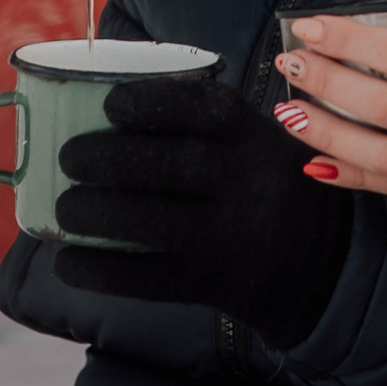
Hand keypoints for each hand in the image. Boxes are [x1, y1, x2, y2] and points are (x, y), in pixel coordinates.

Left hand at [52, 76, 355, 350]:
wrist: (321, 262)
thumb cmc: (264, 183)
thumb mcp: (255, 141)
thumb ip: (202, 124)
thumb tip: (102, 110)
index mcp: (256, 137)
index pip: (205, 109)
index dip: (152, 102)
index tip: (111, 104)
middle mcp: (249, 184)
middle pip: (171, 164)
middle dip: (108, 158)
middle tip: (69, 157)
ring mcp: (232, 237)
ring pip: (153, 222)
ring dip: (96, 212)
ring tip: (65, 207)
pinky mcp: (213, 283)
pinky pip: (147, 278)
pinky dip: (100, 270)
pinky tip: (68, 262)